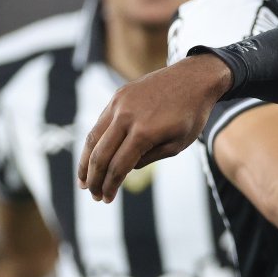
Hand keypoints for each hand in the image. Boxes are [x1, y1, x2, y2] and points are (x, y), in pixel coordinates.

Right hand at [79, 54, 232, 202]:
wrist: (194, 78)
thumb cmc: (191, 115)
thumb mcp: (177, 144)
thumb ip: (149, 158)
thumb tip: (124, 167)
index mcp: (145, 132)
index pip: (119, 166)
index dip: (110, 186)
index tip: (107, 199)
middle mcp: (127, 116)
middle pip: (100, 154)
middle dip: (94, 179)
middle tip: (93, 195)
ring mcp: (120, 103)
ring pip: (93, 137)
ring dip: (85, 162)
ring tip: (83, 180)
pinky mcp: (118, 96)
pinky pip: (101, 122)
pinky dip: (94, 142)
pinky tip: (93, 156)